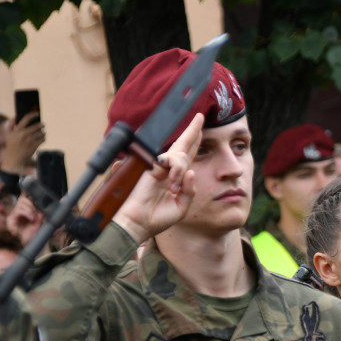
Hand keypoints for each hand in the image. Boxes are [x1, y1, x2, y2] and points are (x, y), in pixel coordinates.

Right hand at [2, 111, 45, 174]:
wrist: (14, 160)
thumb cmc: (11, 146)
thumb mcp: (8, 135)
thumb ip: (11, 125)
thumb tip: (15, 116)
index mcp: (16, 130)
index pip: (26, 119)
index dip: (33, 115)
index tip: (37, 113)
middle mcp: (23, 134)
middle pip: (36, 125)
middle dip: (41, 125)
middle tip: (42, 125)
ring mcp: (29, 140)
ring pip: (41, 132)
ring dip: (43, 132)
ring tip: (42, 133)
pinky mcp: (34, 146)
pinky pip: (43, 139)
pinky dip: (44, 138)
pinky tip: (42, 139)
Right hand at [7, 194, 44, 244]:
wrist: (27, 244)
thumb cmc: (31, 234)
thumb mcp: (39, 223)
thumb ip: (41, 214)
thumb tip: (43, 207)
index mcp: (25, 210)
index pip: (25, 197)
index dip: (31, 196)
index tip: (38, 201)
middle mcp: (18, 210)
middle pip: (23, 198)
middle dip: (32, 203)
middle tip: (36, 212)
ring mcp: (14, 214)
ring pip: (21, 203)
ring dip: (30, 209)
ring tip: (34, 217)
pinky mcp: (10, 219)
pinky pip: (18, 211)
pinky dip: (26, 212)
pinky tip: (31, 218)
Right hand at [112, 114, 202, 242]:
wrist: (139, 223)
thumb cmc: (158, 217)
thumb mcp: (181, 206)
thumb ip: (190, 190)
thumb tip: (191, 172)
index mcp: (175, 178)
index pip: (187, 156)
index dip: (194, 142)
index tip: (201, 127)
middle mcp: (167, 170)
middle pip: (182, 146)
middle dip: (192, 131)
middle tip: (199, 117)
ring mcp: (158, 167)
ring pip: (178, 155)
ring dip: (181, 168)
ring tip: (174, 187)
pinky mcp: (150, 167)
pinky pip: (168, 160)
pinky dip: (175, 168)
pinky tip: (172, 181)